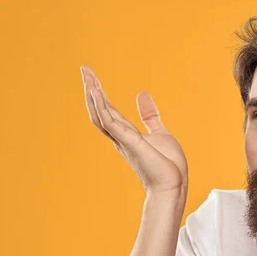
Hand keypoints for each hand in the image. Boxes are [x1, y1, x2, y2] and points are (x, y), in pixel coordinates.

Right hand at [81, 65, 187, 194]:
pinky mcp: (129, 142)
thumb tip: (141, 94)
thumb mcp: (159, 132)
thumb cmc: (167, 166)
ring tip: (87, 75)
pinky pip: (110, 122)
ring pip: (101, 114)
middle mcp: (120, 137)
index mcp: (126, 134)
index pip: (108, 110)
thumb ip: (149, 115)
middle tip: (84, 69)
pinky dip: (102, 107)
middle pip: (100, 109)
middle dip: (92, 89)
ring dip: (93, 94)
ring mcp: (123, 140)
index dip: (99, 93)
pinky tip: (96, 92)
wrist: (172, 186)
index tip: (92, 76)